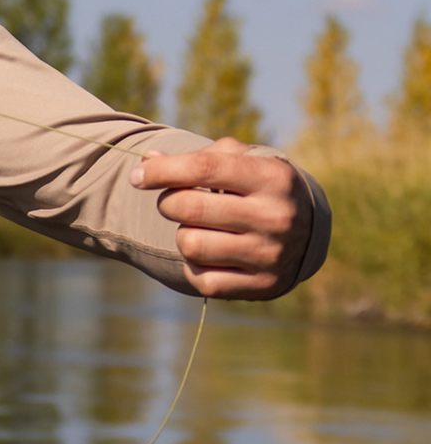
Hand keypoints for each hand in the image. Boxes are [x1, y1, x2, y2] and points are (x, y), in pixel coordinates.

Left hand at [131, 137, 311, 299]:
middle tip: (176, 202)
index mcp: (273, 178)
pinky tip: (210, 254)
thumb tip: (147, 161)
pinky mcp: (263, 286)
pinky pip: (203, 280)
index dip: (161, 171)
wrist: (306, 231)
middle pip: (189, 208)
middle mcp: (277, 217)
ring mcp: (272, 255)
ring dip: (183, 236)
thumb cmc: (257, 187)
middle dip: (169, 203)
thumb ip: (197, 157)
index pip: (203, 169)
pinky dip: (195, 267)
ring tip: (199, 229)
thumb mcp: (242, 161)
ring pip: (190, 245)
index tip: (137, 176)